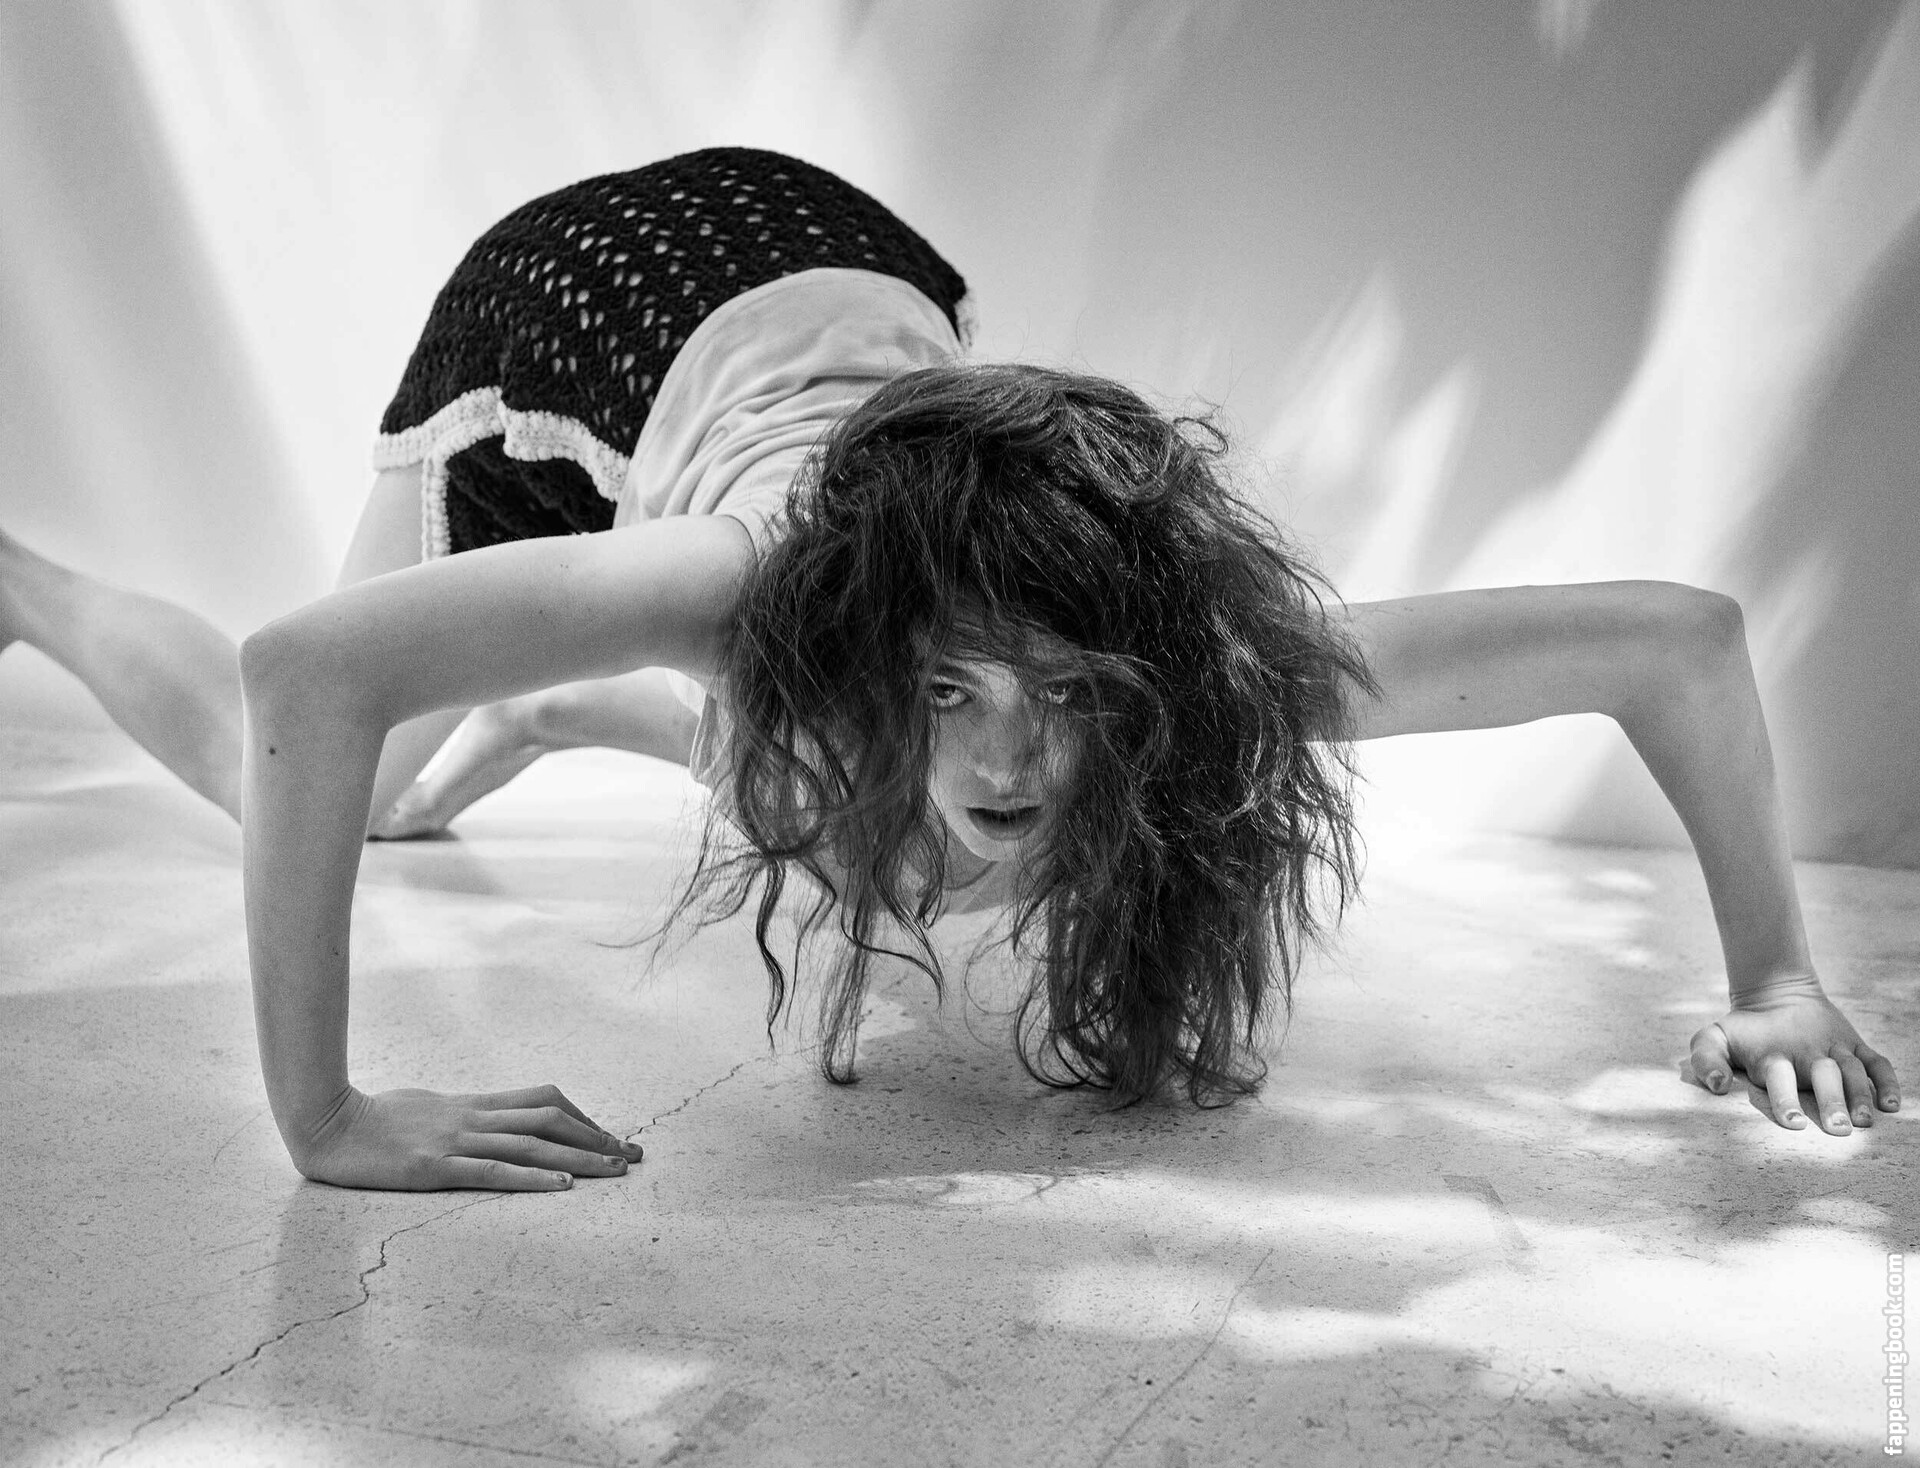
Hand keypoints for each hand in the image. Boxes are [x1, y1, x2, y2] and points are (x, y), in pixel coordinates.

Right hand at [292, 1083, 643, 1190]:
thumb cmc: (372, 1118)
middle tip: (635, 1155)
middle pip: (550, 1120)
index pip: (543, 1102)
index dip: (583, 1116)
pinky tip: (562, 1188)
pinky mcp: (433, 1168)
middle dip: (597, 1138)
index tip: (611, 1135)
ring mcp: (454, 1141)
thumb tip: (485, 1122)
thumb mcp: (427, 1107)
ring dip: (580, 1158)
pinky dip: (532, 1179)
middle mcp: (472, 1118)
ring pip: (532, 1145)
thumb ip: (459, 1114)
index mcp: (472, 1104)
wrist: (325, 1123)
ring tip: (616, 1170)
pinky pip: (492, 1172)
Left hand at [1687, 976, 1899, 1132]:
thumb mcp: (1715, 1037)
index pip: (1779, 1078)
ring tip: (1864, 1121)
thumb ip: (1706, 1059)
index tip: (1793, 1124)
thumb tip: (1716, 1087)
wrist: (1777, 992)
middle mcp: (1807, 1053)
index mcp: (1773, 1055)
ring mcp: (1834, 1048)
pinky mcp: (1855, 1045)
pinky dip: (1888, 1081)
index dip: (1785, 1100)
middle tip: (1838, 1128)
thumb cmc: (1745, 1030)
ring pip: (1852, 1071)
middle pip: (1823, 1077)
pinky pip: (1877, 1062)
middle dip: (1830, 1102)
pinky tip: (1892, 1104)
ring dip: (1860, 1095)